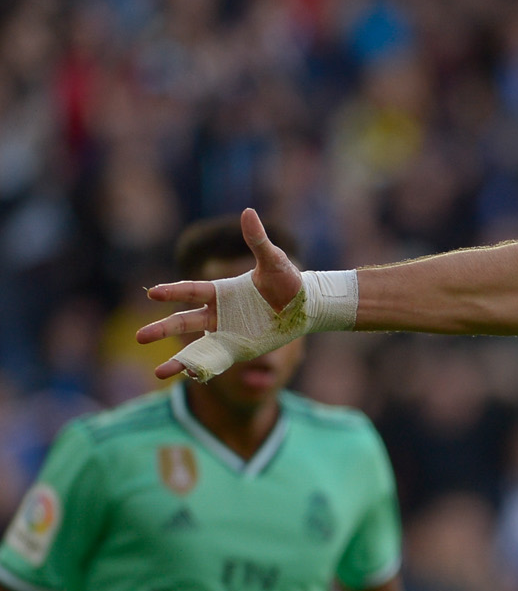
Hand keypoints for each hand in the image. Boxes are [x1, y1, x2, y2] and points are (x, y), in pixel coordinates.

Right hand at [136, 208, 302, 378]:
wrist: (305, 306)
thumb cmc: (288, 281)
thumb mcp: (274, 262)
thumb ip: (258, 241)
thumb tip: (248, 212)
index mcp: (222, 292)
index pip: (191, 291)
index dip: (172, 292)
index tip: (151, 294)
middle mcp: (218, 314)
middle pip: (184, 322)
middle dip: (162, 329)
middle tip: (139, 337)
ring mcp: (226, 333)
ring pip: (196, 347)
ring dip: (178, 360)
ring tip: (158, 373)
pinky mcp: (238, 348)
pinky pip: (217, 360)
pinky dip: (203, 369)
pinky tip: (189, 378)